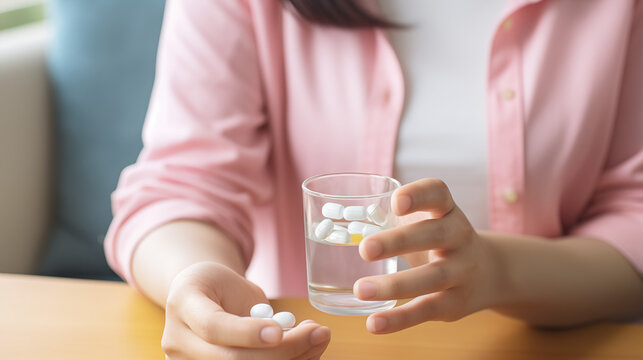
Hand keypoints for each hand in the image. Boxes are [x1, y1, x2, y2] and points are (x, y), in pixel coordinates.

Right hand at [162, 261, 330, 358]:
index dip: (247, 333)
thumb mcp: (234, 284)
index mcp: (184, 304)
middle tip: (320, 333)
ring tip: (316, 341)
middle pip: (230, 359)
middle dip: (283, 351)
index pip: (214, 327)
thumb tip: (302, 333)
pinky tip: (302, 352)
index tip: (280, 331)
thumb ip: (259, 310)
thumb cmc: (219, 287)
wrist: (194, 298)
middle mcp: (178, 340)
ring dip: (289, 359)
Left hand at [353, 178, 498, 332]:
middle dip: (399, 242)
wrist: (489, 271)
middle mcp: (459, 236)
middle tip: (364, 249)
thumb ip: (392, 217)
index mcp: (446, 210)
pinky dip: (399, 319)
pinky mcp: (455, 303)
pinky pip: (426, 310)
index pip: (438, 193)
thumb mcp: (427, 219)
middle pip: (434, 235)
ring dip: (394, 285)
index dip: (419, 196)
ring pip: (432, 278)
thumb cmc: (439, 238)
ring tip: (361, 290)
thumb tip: (336, 222)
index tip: (396, 202)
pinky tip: (374, 324)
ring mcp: (461, 271)